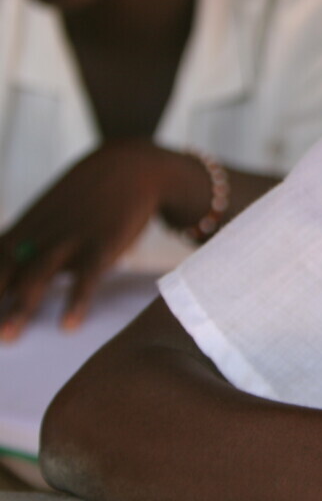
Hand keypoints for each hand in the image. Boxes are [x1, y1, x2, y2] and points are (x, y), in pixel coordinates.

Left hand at [0, 140, 173, 338]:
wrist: (131, 164)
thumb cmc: (87, 194)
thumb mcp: (48, 212)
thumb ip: (27, 241)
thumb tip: (11, 273)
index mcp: (23, 229)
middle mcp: (40, 235)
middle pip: (5, 271)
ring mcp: (70, 239)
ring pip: (38, 276)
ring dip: (20, 308)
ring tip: (7, 337)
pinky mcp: (103, 243)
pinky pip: (87, 276)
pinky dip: (76, 301)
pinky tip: (68, 325)